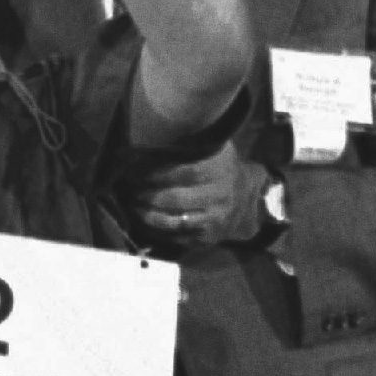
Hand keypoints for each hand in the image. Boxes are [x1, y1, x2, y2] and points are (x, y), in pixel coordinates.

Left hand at [130, 144, 271, 246]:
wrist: (245, 198)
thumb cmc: (220, 167)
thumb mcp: (214, 149)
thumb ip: (190, 144)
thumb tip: (153, 136)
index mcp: (220, 170)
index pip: (183, 172)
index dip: (155, 172)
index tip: (134, 170)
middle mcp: (219, 197)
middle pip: (174, 198)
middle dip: (146, 194)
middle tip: (130, 188)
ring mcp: (214, 220)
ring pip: (172, 222)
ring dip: (146, 214)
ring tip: (132, 204)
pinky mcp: (206, 238)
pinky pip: (175, 238)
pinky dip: (154, 230)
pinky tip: (142, 219)